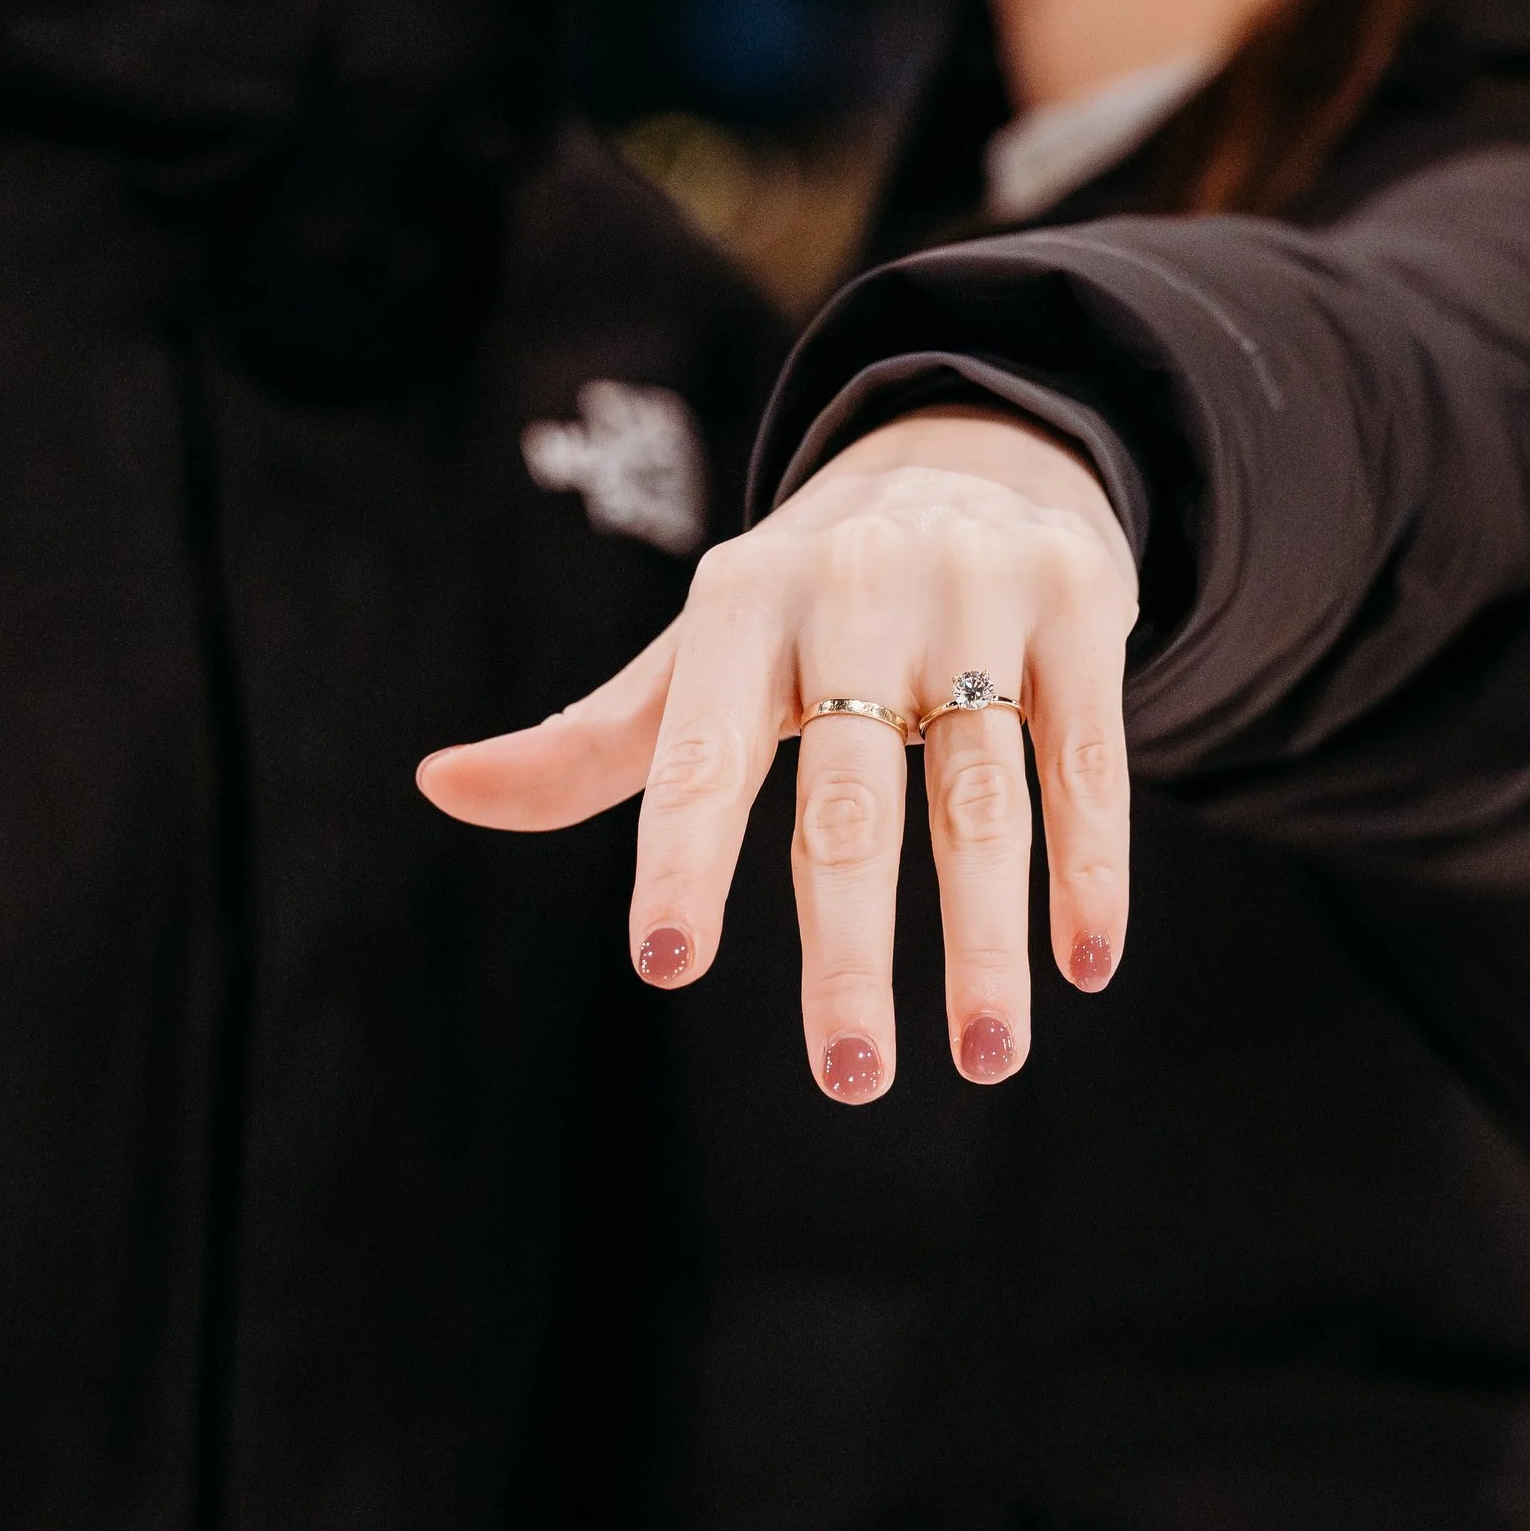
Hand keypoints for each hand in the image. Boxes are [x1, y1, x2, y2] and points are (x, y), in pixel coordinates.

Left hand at [417, 410, 1137, 1099]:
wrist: (973, 450)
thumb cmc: (808, 600)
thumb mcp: (701, 653)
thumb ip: (593, 743)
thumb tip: (440, 785)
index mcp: (741, 604)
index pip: (703, 752)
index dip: (682, 857)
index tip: (665, 965)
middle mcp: (855, 589)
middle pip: (851, 801)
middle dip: (852, 950)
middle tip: (850, 1080)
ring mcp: (976, 593)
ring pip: (982, 796)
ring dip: (986, 941)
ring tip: (986, 1058)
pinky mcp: (1080, 604)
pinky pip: (1086, 757)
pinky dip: (1090, 866)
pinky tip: (1085, 963)